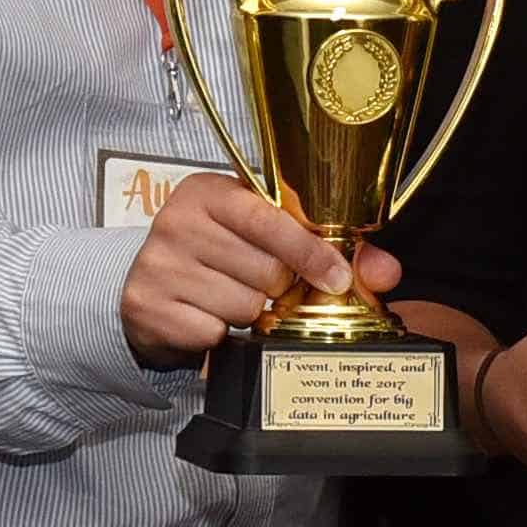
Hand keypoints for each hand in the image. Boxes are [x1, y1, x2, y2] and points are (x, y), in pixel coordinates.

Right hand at [123, 177, 394, 363]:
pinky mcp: (149, 308)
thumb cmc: (213, 253)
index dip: (311, 253)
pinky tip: (205, 316)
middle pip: (266, 272)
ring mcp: (159, 266)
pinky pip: (215, 334)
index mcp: (208, 192)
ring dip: (248, 312)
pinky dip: (219, 334)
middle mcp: (177, 222)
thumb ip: (324, 246)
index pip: (271, 222)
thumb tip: (385, 271)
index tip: (338, 279)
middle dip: (275, 287)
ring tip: (228, 296)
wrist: (141, 286)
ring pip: (245, 307)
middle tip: (261, 283)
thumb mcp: (259, 233)